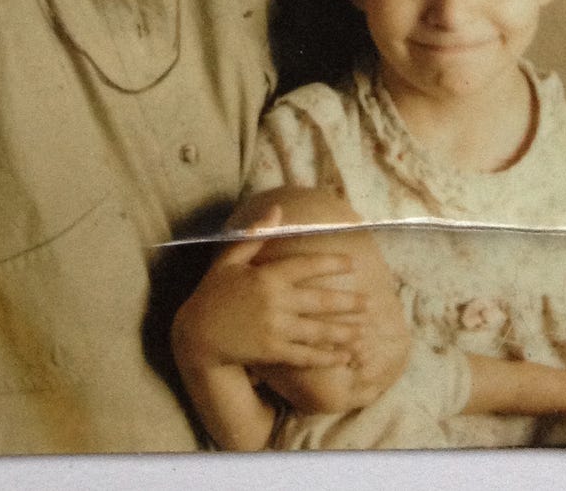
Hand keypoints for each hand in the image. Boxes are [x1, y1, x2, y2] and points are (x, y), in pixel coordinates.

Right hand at [172, 206, 366, 373]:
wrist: (197, 336)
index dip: (330, 263)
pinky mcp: (273, 352)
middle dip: (347, 303)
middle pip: (319, 301)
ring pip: (317, 331)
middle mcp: (275, 302)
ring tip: (363, 332)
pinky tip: (343, 357)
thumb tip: (277, 208)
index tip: (351, 263)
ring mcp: (275, 329)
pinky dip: (326, 357)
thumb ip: (255, 234)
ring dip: (342, 332)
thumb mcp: (229, 259)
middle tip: (368, 303)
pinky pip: (305, 356)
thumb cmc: (213, 293)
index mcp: (266, 276)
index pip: (305, 266)